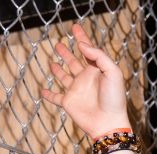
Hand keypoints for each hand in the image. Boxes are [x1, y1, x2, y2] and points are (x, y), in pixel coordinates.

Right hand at [41, 24, 131, 138]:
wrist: (108, 122)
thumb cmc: (114, 99)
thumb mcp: (112, 72)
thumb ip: (99, 56)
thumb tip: (82, 45)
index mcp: (97, 70)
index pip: (88, 50)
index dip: (82, 38)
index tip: (75, 27)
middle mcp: (85, 79)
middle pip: (74, 61)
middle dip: (67, 53)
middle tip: (58, 43)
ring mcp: (76, 90)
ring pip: (64, 76)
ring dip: (58, 70)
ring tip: (52, 61)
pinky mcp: (68, 102)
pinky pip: (56, 97)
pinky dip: (48, 94)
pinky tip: (42, 90)